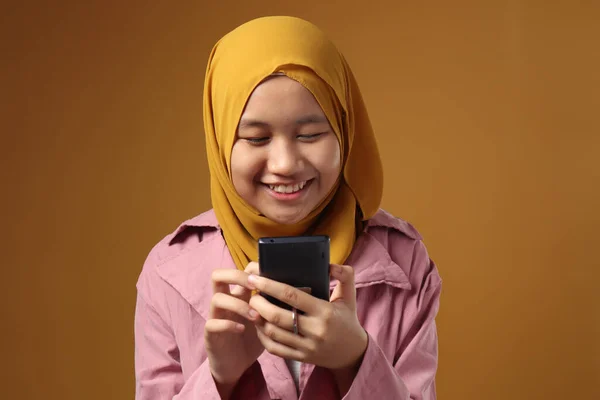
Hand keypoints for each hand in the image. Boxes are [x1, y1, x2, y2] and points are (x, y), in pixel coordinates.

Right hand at [204, 263, 263, 395]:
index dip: (250, 268)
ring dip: (238, 305)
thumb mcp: (264, 319)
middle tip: (254, 286)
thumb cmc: (252, 339)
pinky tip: (242, 329)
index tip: (268, 275)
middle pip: (218, 276)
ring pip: (217, 299)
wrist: (235, 364)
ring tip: (255, 316)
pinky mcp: (210, 333)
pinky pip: (213, 323)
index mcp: (238, 295)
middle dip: (237, 277)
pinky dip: (229, 324)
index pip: (237, 270)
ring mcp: (215, 316)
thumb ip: (273, 305)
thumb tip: (298, 292)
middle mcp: (224, 301)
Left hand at [247, 264, 367, 371]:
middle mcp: (315, 330)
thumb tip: (330, 265)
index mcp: (324, 311)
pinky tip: (259, 325)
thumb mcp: (350, 296)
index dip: (270, 285)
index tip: (255, 278)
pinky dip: (263, 337)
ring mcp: (307, 346)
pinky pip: (275, 348)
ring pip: (273, 333)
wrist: (353, 353)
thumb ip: (344, 276)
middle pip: (277, 316)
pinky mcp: (301, 358)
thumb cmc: (347, 319)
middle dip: (259, 304)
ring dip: (258, 319)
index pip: (292, 296)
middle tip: (251, 293)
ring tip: (252, 307)